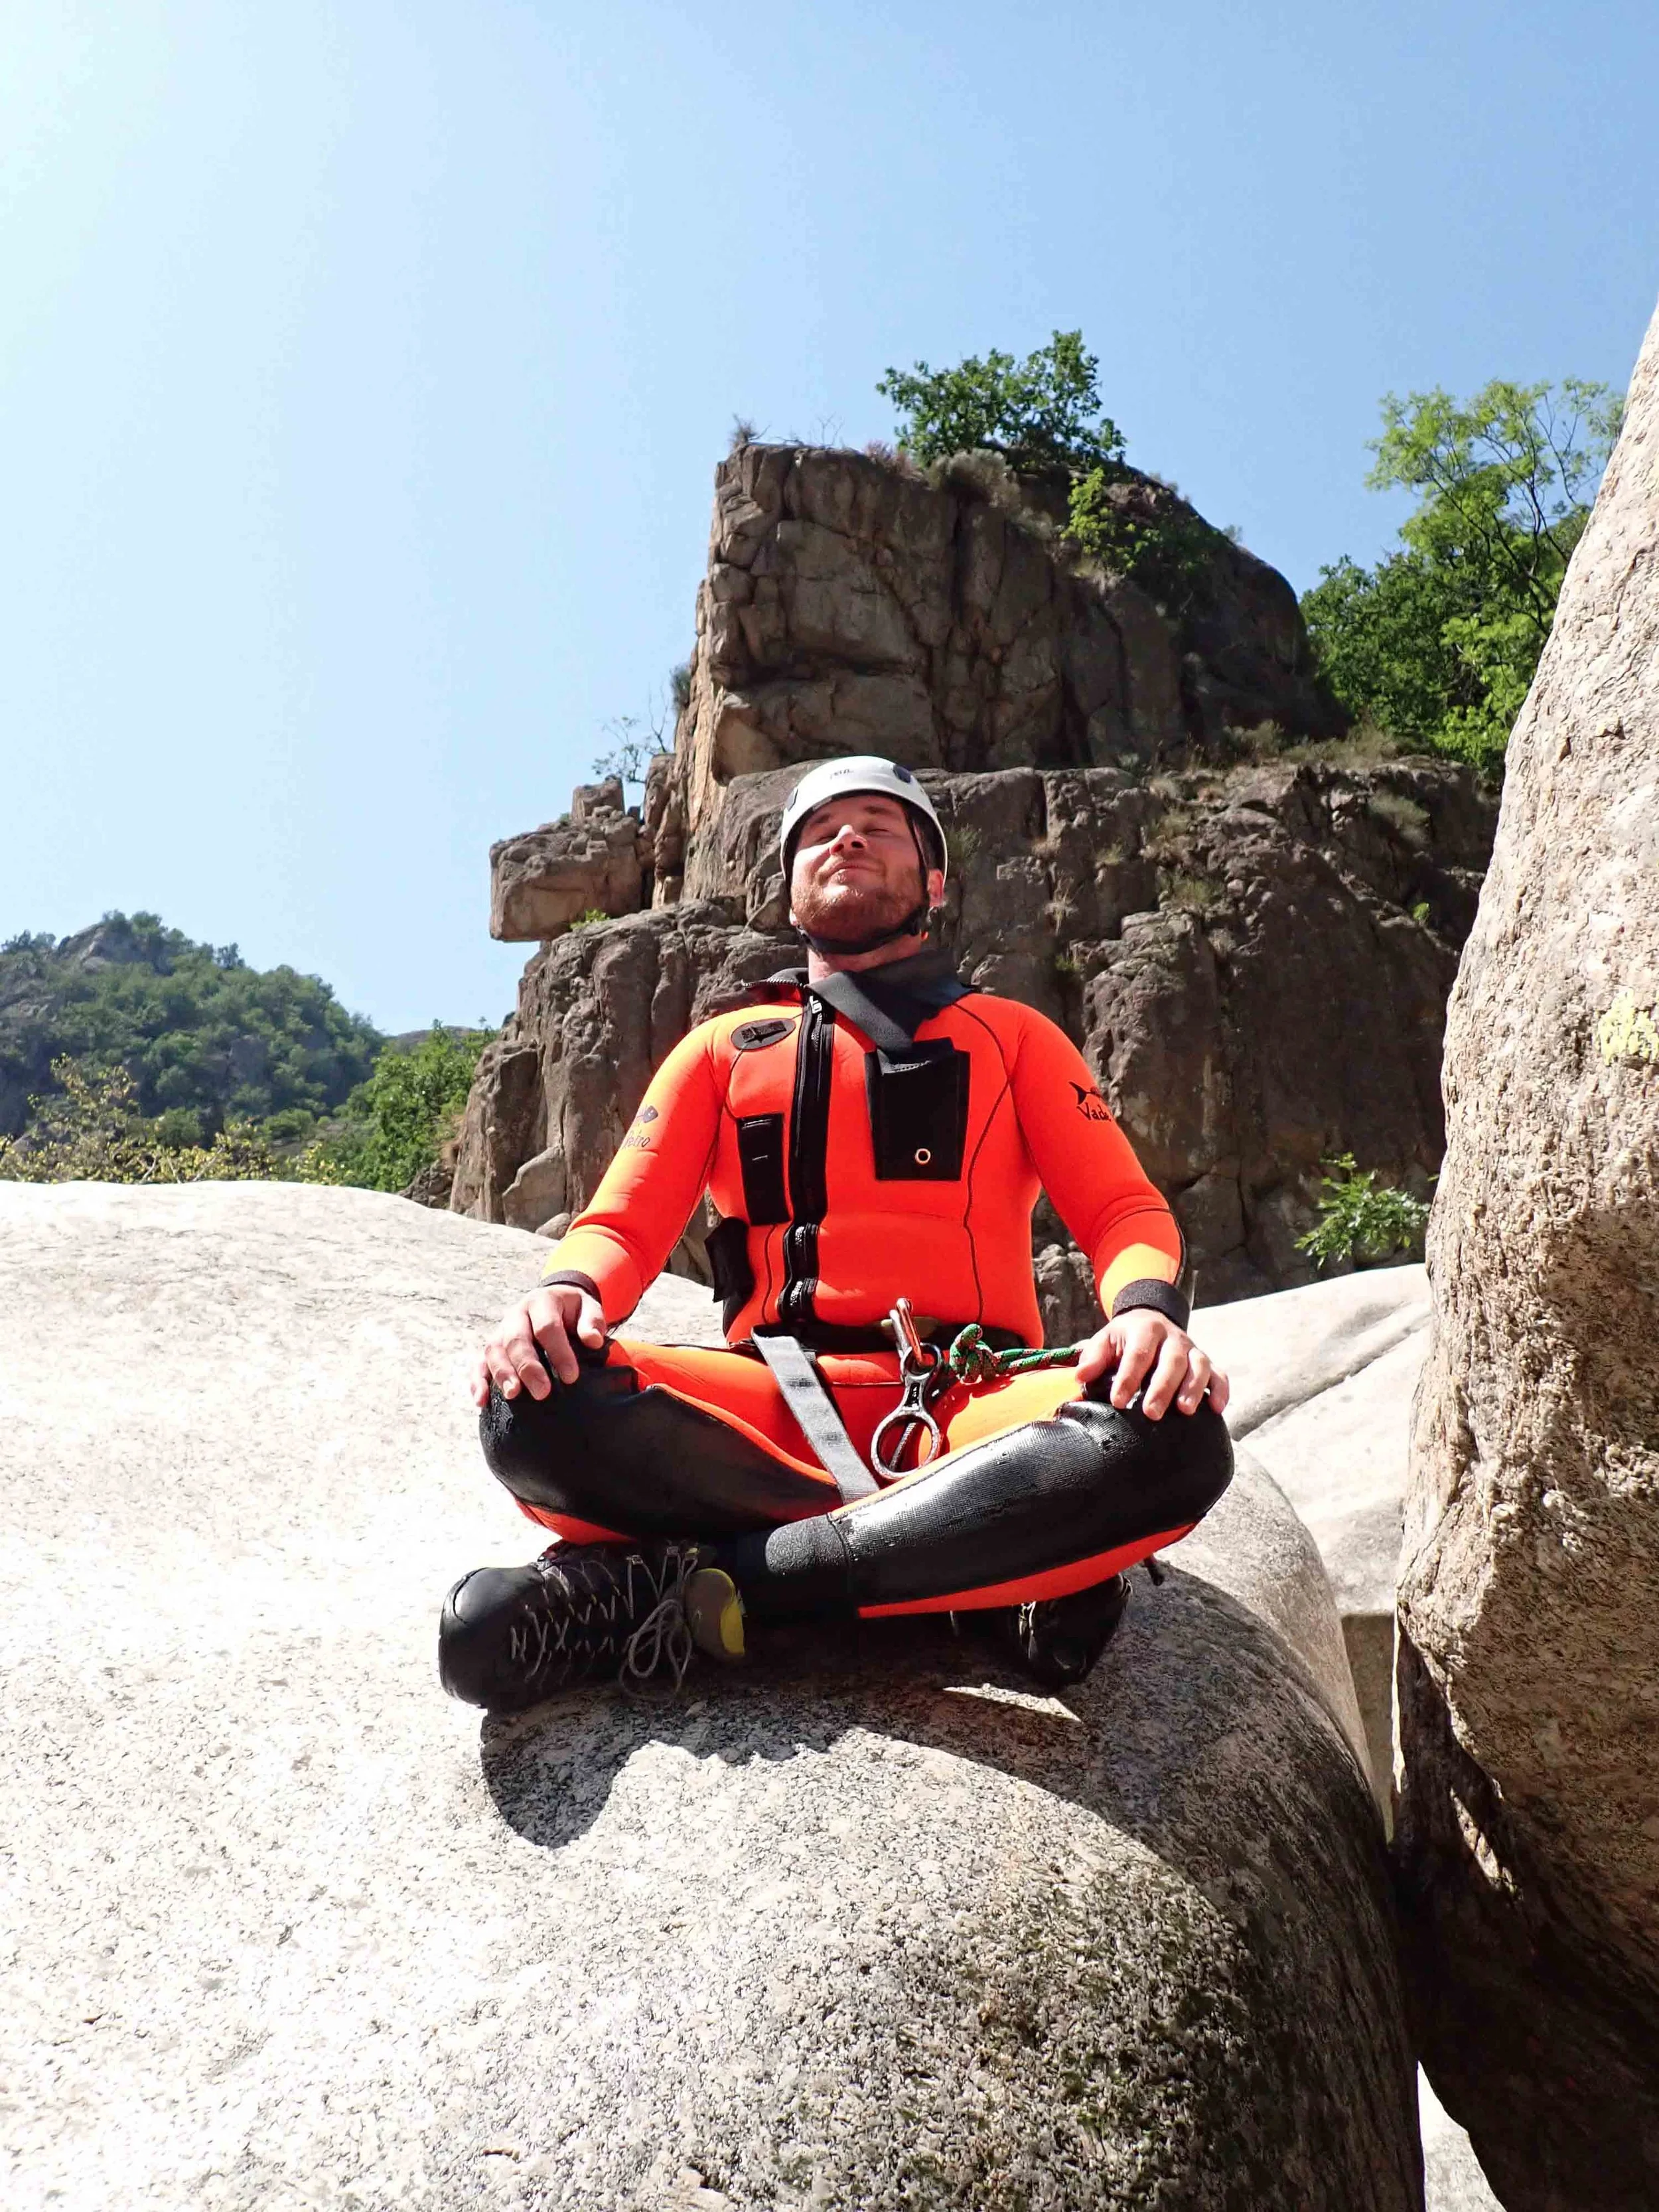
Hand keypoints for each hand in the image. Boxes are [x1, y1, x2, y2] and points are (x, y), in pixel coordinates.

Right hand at [470, 1284, 607, 1406]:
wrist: (554, 1301)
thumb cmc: (573, 1311)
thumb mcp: (588, 1307)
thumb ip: (592, 1321)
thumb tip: (593, 1340)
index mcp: (542, 1302)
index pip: (547, 1327)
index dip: (558, 1352)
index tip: (571, 1377)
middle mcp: (517, 1314)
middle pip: (516, 1340)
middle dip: (528, 1367)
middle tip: (542, 1393)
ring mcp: (501, 1330)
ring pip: (494, 1350)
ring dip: (502, 1373)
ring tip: (513, 1395)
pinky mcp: (493, 1346)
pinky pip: (479, 1362)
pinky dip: (477, 1381)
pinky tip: (481, 1401)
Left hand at [1073, 1309, 1229, 1421]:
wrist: (1150, 1321)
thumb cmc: (1124, 1339)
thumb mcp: (1105, 1341)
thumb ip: (1093, 1358)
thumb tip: (1080, 1377)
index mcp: (1145, 1329)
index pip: (1138, 1353)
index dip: (1128, 1378)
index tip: (1117, 1401)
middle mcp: (1172, 1337)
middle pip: (1172, 1361)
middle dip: (1162, 1388)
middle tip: (1151, 1413)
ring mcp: (1192, 1349)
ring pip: (1199, 1366)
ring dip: (1193, 1388)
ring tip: (1185, 1411)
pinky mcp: (1206, 1363)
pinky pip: (1219, 1375)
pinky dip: (1221, 1390)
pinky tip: (1217, 1409)